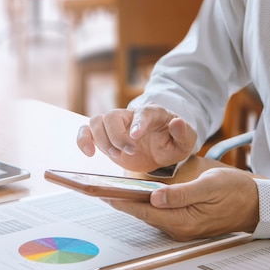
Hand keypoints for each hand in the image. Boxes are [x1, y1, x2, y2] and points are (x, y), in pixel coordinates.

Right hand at [76, 103, 197, 172]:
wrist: (162, 148)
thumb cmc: (173, 142)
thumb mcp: (186, 141)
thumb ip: (184, 132)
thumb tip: (177, 122)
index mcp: (152, 114)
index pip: (142, 114)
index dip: (137, 124)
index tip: (135, 137)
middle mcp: (130, 116)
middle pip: (112, 116)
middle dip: (116, 136)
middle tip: (129, 152)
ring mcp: (115, 126)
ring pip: (96, 121)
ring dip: (102, 140)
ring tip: (115, 155)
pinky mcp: (106, 137)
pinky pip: (86, 131)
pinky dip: (83, 140)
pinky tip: (89, 153)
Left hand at [105, 168, 259, 240]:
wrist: (256, 204)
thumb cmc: (235, 191)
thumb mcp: (210, 186)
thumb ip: (181, 193)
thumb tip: (155, 198)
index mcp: (183, 221)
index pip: (144, 211)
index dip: (121, 202)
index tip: (101, 193)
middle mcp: (179, 230)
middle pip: (143, 215)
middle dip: (122, 202)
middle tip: (99, 189)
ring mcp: (182, 229)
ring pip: (150, 215)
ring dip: (133, 204)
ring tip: (113, 190)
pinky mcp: (185, 224)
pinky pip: (160, 215)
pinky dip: (147, 205)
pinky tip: (138, 194)